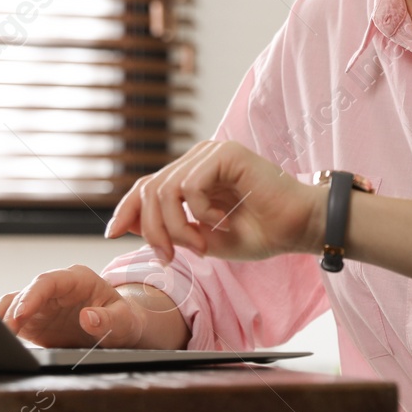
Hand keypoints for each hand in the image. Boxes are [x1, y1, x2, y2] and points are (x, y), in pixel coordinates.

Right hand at [0, 264, 159, 347]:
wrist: (119, 330)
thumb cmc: (124, 321)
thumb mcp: (124, 322)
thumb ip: (109, 320)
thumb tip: (88, 317)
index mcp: (77, 279)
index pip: (49, 281)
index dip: (33, 295)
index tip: (22, 313)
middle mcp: (56, 287)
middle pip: (27, 293)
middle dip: (14, 312)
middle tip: (5, 333)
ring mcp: (42, 302)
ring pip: (13, 303)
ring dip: (2, 319)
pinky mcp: (33, 319)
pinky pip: (10, 318)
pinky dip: (0, 326)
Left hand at [105, 139, 322, 262]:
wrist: (299, 228)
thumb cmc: (260, 233)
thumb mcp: (204, 238)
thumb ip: (171, 230)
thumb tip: (128, 226)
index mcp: (192, 174)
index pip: (146, 186)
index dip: (125, 209)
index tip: (112, 233)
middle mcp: (198, 159)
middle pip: (149, 189)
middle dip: (151, 230)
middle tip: (168, 258)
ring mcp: (211, 153)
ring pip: (165, 190)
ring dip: (176, 227)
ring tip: (202, 246)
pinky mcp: (226, 154)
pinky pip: (190, 186)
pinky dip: (199, 213)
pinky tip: (220, 222)